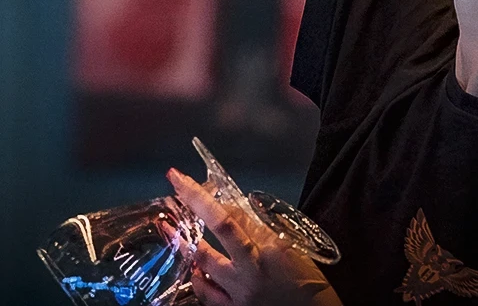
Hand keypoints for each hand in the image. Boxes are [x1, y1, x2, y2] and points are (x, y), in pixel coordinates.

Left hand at [168, 168, 342, 305]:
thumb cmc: (307, 281)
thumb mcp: (293, 248)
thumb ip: (265, 229)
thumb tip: (240, 208)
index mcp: (273, 247)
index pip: (239, 214)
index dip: (213, 196)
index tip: (193, 182)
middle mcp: (254, 267)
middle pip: (220, 226)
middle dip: (195, 200)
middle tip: (176, 183)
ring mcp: (242, 291)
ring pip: (204, 261)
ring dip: (184, 242)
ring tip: (169, 227)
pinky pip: (206, 293)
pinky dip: (198, 278)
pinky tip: (194, 269)